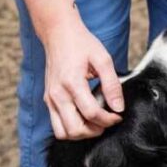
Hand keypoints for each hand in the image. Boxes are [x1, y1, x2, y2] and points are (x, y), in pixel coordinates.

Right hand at [41, 15, 123, 139]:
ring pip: (63, 133)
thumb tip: (119, 107)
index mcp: (71, 83)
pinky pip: (57, 125)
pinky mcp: (48, 100)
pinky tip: (84, 116)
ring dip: (81, 133)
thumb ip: (112, 84)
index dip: (108, 120)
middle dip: (95, 130)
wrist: (58, 34)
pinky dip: (71, 127)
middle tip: (107, 121)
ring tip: (95, 122)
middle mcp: (57, 94)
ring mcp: (50, 99)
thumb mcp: (103, 59)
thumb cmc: (81, 44)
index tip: (117, 115)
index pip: (91, 114)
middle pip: (75, 129)